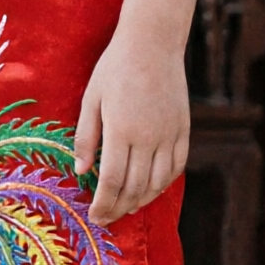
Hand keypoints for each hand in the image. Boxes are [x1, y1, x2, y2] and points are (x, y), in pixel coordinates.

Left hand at [75, 32, 188, 225]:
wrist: (152, 45)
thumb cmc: (114, 69)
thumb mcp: (90, 100)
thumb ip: (86, 138)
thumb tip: (80, 171)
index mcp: (122, 130)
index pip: (113, 180)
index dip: (104, 203)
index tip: (94, 216)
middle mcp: (149, 137)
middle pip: (136, 186)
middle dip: (119, 207)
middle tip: (106, 219)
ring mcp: (170, 134)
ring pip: (159, 181)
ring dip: (142, 200)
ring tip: (126, 208)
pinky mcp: (184, 129)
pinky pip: (177, 166)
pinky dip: (164, 183)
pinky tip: (151, 190)